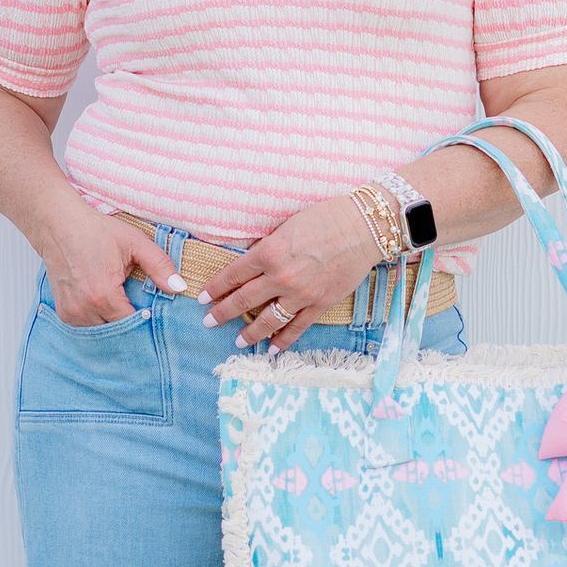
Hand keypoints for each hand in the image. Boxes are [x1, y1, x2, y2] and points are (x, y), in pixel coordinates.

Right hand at [42, 196, 187, 325]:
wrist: (58, 225)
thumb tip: (179, 287)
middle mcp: (85, 308)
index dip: (145, 320)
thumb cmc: (94, 231)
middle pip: (118, 331)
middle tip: (139, 308)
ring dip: (113, 322)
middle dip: (130, 323)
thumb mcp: (134, 243)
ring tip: (121, 304)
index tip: (151, 310)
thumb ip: (160, 266)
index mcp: (104, 294)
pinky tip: (104, 305)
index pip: (133, 324)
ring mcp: (71, 312)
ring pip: (102, 331)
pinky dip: (98, 320)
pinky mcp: (63, 312)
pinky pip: (87, 327)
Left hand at [198, 195, 380, 351]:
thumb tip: (249, 261)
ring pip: (267, 320)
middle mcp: (281, 276)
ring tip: (238, 340)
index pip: (233, 275)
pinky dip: (283, 340)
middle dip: (222, 313)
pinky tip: (272, 348)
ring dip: (250, 332)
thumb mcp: (286, 226)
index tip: (203, 298)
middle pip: (244, 300)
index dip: (215, 288)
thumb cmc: (325, 218)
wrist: (363, 227)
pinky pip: (296, 327)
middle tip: (209, 321)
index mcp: (269, 252)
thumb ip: (267, 247)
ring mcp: (301, 294)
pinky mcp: (320, 304)